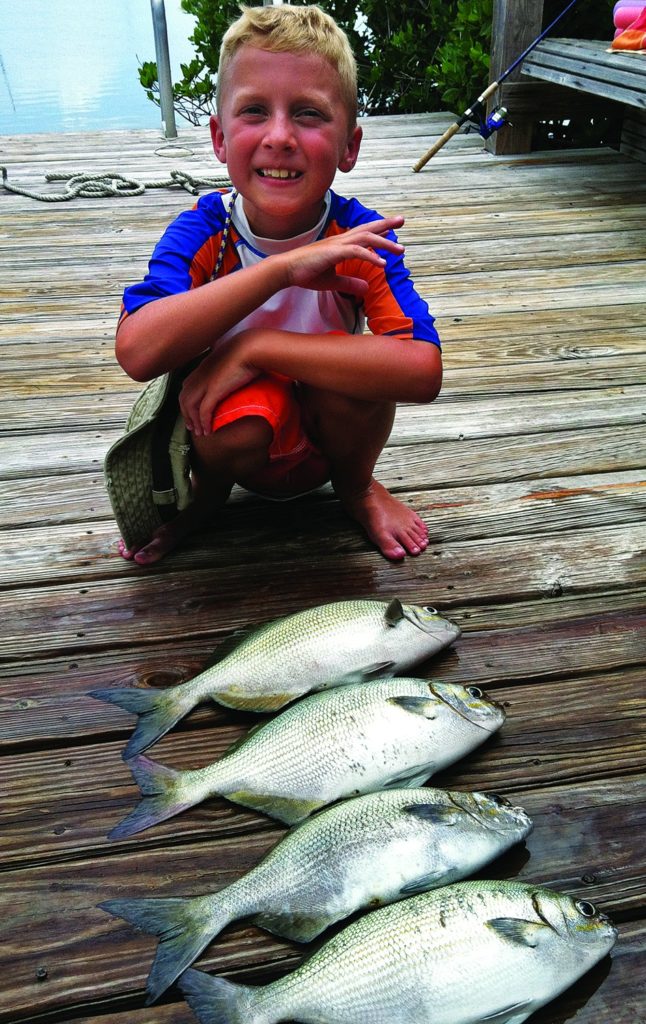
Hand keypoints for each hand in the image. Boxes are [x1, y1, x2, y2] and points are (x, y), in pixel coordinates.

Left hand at [179, 335, 257, 435]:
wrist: (251, 348)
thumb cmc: (247, 351)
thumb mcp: (230, 358)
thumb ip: (225, 366)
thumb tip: (232, 372)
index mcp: (202, 367)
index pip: (186, 388)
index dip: (186, 402)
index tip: (192, 412)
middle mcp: (199, 375)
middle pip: (184, 399)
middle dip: (187, 415)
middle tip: (192, 428)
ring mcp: (205, 382)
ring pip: (190, 407)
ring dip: (194, 422)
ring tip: (201, 433)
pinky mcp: (214, 390)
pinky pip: (203, 410)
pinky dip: (204, 422)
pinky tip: (208, 430)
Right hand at [281, 215, 405, 296]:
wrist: (286, 271)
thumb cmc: (306, 273)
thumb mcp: (333, 281)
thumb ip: (350, 283)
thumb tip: (366, 288)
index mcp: (340, 245)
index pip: (363, 233)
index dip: (379, 229)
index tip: (393, 228)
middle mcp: (341, 241)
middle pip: (367, 228)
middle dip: (386, 224)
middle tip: (402, 220)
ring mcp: (337, 245)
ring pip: (366, 238)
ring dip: (384, 243)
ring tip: (400, 250)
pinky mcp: (333, 253)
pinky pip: (356, 252)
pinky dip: (371, 256)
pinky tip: (382, 264)